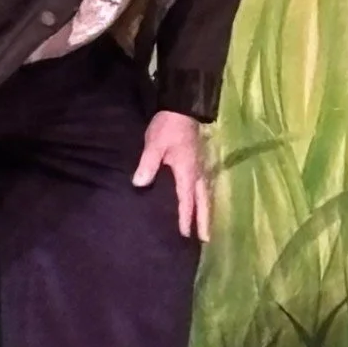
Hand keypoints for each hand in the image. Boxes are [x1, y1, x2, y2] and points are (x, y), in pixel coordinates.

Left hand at [134, 111, 210, 240]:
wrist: (183, 107)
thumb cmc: (168, 126)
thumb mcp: (154, 143)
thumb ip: (148, 164)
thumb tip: (139, 184)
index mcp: (188, 172)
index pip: (187, 200)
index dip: (185, 218)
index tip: (184, 235)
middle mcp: (198, 173)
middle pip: (204, 201)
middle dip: (204, 221)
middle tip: (205, 240)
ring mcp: (202, 167)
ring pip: (207, 194)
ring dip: (208, 211)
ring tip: (207, 227)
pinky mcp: (201, 161)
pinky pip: (205, 186)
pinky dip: (206, 198)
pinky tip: (203, 201)